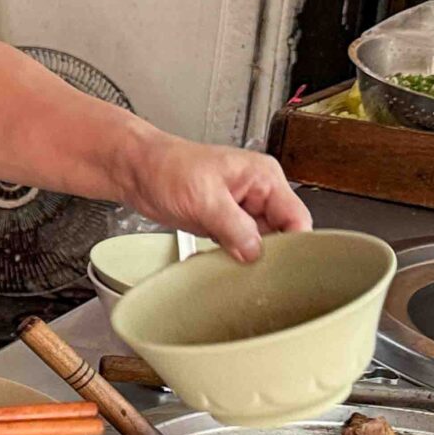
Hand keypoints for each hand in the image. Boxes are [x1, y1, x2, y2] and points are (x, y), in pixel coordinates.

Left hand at [122, 131, 310, 261]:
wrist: (136, 170)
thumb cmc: (166, 167)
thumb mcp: (204, 198)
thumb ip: (234, 227)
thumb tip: (255, 252)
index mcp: (264, 177)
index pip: (297, 218)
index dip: (292, 245)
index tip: (277, 265)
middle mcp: (258, 194)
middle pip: (281, 235)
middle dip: (265, 254)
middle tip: (247, 267)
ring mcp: (242, 211)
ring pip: (259, 245)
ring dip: (244, 257)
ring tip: (224, 258)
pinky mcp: (225, 224)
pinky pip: (238, 247)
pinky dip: (228, 256)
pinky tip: (214, 257)